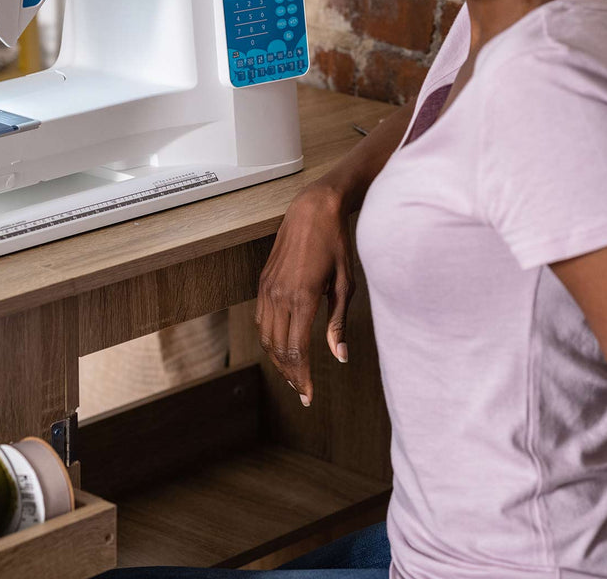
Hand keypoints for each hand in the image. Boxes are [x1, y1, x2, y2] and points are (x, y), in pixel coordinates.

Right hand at [255, 180, 354, 405]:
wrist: (313, 210)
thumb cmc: (336, 244)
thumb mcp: (346, 284)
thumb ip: (339, 322)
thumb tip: (340, 356)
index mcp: (302, 297)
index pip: (296, 350)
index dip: (302, 377)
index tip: (309, 395)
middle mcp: (280, 295)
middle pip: (278, 348)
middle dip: (290, 374)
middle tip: (302, 392)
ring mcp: (268, 288)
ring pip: (265, 336)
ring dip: (277, 359)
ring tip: (293, 374)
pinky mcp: (263, 281)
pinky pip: (260, 318)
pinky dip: (268, 339)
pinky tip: (281, 346)